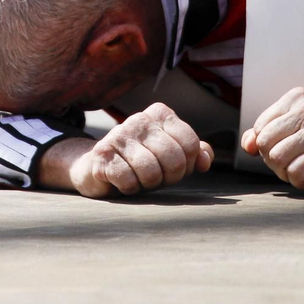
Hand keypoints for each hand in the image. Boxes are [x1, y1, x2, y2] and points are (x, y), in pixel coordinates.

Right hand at [57, 102, 213, 197]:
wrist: (98, 169)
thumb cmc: (140, 163)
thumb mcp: (170, 156)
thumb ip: (193, 153)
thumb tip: (205, 159)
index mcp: (160, 114)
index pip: (191, 144)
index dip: (186, 165)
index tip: (171, 168)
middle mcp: (140, 119)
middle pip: (175, 160)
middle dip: (168, 178)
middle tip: (155, 177)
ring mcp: (119, 135)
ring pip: (151, 172)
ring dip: (147, 184)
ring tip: (138, 178)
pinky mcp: (102, 154)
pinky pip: (129, 181)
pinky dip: (129, 188)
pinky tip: (121, 181)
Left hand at [240, 87, 303, 193]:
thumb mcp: (290, 136)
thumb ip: (263, 137)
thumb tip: (247, 144)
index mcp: (297, 98)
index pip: (259, 128)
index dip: (269, 147)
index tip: (293, 147)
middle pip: (265, 143)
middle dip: (276, 161)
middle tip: (299, 160)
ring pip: (277, 159)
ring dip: (288, 172)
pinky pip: (294, 173)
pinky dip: (302, 181)